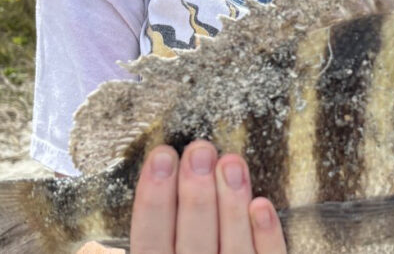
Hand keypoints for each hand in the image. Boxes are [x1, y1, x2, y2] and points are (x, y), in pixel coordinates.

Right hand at [130, 140, 287, 253]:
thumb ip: (139, 250)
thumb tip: (127, 221)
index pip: (149, 243)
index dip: (153, 199)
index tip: (162, 156)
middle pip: (192, 242)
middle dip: (195, 194)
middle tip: (200, 150)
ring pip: (233, 251)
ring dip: (232, 205)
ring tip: (231, 162)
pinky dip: (267, 239)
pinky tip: (262, 205)